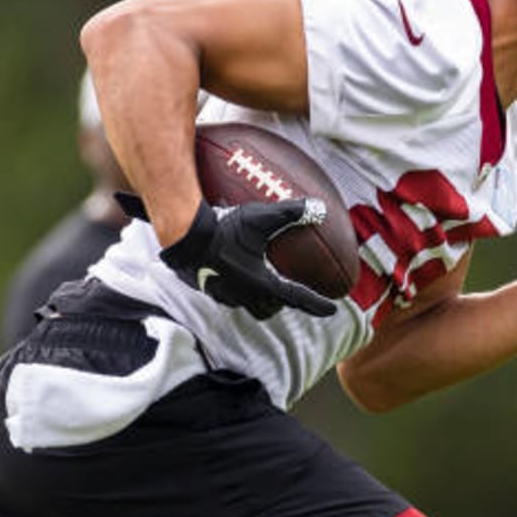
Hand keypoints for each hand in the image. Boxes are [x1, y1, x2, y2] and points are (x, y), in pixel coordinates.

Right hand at [158, 199, 336, 319]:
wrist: (184, 237)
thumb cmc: (224, 228)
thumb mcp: (261, 217)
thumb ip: (291, 213)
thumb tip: (319, 207)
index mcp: (261, 283)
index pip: (297, 297)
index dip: (316, 303)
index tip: (332, 308)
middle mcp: (244, 294)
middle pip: (271, 308)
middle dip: (284, 303)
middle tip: (294, 293)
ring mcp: (224, 294)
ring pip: (249, 304)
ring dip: (260, 298)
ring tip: (264, 284)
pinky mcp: (208, 289)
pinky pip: (229, 295)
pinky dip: (238, 288)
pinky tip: (235, 272)